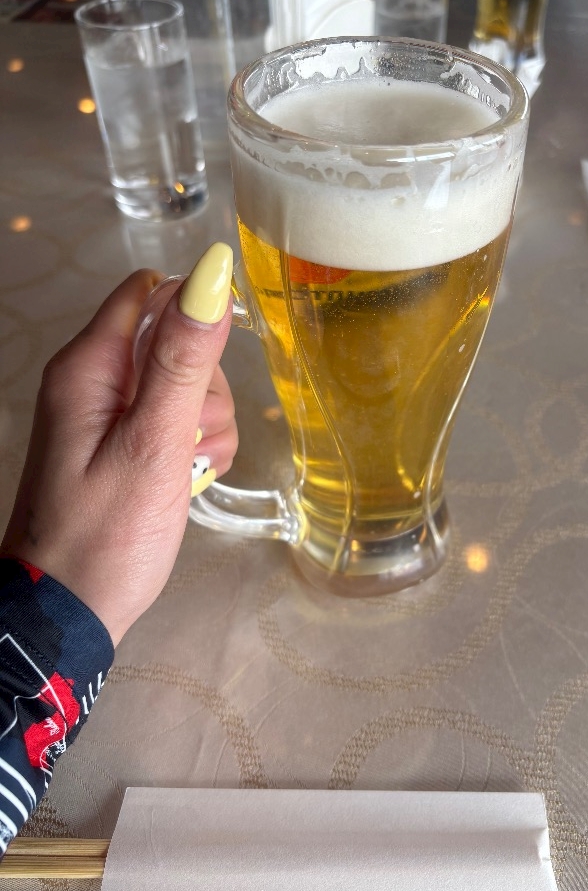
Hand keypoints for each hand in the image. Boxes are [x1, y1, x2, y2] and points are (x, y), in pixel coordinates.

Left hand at [2, 243, 236, 645]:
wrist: (70, 613)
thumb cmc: (105, 537)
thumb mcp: (153, 444)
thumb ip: (184, 360)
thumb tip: (213, 277)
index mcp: (89, 366)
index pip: (152, 293)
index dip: (194, 316)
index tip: (211, 369)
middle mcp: (96, 381)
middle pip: (176, 342)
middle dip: (203, 386)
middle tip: (189, 439)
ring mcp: (111, 414)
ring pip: (187, 386)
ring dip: (205, 423)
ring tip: (184, 469)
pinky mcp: (127, 444)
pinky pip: (181, 421)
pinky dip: (197, 447)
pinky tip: (187, 479)